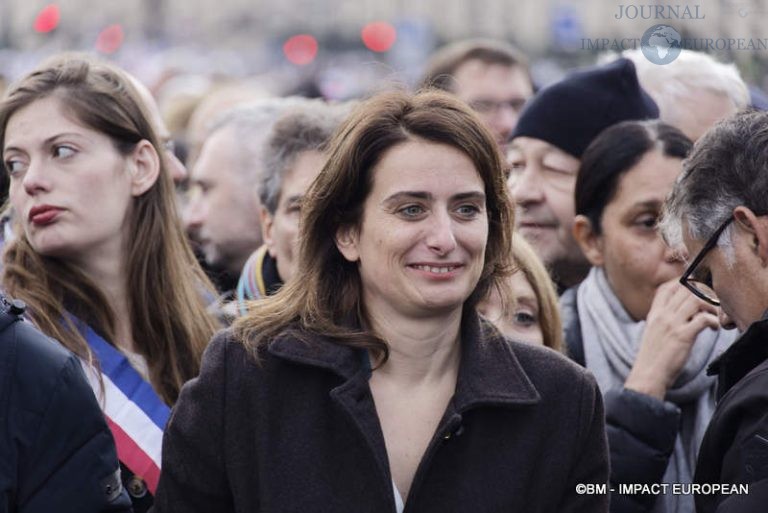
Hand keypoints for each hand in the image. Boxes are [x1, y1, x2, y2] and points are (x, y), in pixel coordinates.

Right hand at [624, 279, 719, 399]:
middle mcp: (662, 316)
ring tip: (714, 317)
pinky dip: (714, 321)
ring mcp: (672, 325)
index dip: (684, 284)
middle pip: (686, 290)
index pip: (667, 288)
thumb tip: (681, 314)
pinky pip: (703, 319)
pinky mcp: (683, 336)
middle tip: (712, 306)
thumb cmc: (652, 358)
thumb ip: (664, 321)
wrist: (648, 375)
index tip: (697, 292)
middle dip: (703, 295)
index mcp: (654, 314)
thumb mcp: (653, 333)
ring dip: (711, 306)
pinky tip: (714, 329)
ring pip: (696, 300)